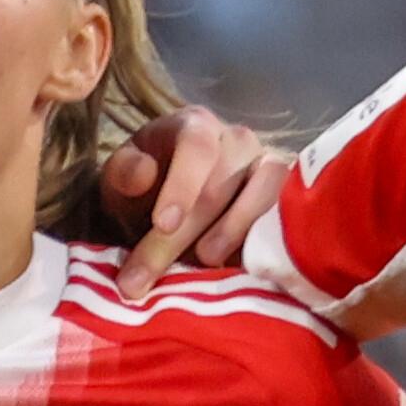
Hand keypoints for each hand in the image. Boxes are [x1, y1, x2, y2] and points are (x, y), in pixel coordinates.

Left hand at [100, 103, 284, 278]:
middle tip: (147, 279)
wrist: (168, 209)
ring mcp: (266, 166)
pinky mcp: (286, 197)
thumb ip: (124, 174)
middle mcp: (237, 139)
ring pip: (262, 194)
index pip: (197, 146)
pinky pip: (287, 214)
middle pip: (219, 185)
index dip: (182, 185)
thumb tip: (143, 171)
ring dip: (234, 231)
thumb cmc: (143, 191)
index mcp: (194, 126)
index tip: (163, 225)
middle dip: (182, 236)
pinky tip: (238, 265)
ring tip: (205, 261)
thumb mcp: (119, 182)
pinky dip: (264, 240)